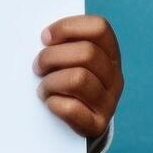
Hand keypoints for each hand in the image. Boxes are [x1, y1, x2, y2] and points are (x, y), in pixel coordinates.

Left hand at [33, 14, 122, 152]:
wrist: (75, 122)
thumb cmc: (64, 81)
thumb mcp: (69, 59)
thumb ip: (61, 44)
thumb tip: (41, 37)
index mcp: (109, 54)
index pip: (99, 27)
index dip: (68, 27)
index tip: (45, 38)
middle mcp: (114, 77)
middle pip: (87, 53)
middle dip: (51, 57)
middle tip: (37, 66)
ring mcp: (108, 102)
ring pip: (78, 79)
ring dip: (51, 82)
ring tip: (43, 87)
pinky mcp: (97, 125)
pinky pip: (72, 108)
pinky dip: (54, 104)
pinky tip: (50, 103)